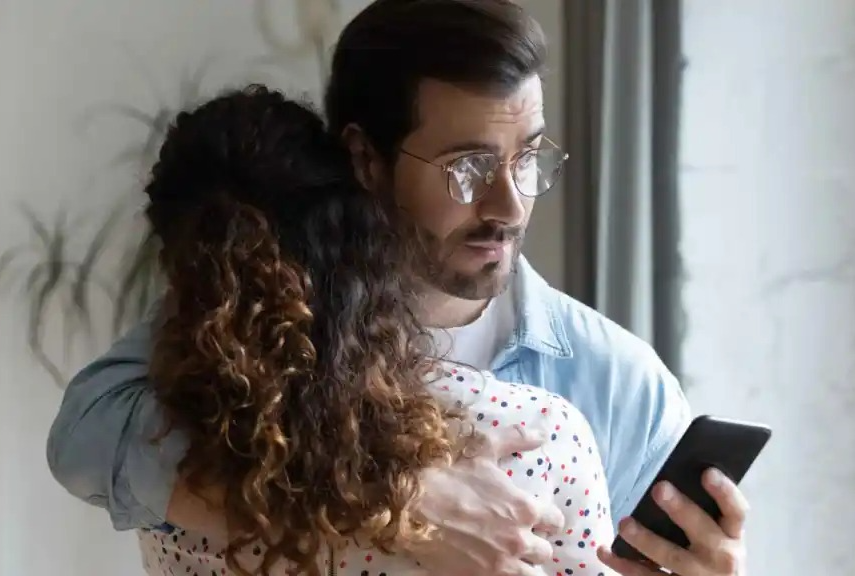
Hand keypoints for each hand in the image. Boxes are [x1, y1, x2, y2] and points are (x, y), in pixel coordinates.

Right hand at [407, 425, 564, 575]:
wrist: (410, 504)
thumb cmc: (448, 473)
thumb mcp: (484, 448)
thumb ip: (517, 438)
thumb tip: (542, 433)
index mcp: (525, 508)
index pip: (555, 521)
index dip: (548, 518)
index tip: (539, 517)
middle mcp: (519, 539)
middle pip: (544, 551)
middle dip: (535, 543)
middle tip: (521, 537)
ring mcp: (501, 563)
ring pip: (531, 573)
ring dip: (525, 565)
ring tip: (511, 557)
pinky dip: (507, 575)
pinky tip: (496, 568)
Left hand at [597, 468, 747, 574]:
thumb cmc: (712, 553)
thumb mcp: (718, 534)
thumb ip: (701, 511)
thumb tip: (668, 478)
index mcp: (732, 535)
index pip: (735, 510)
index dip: (724, 491)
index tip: (707, 472)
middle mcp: (721, 557)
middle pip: (701, 531)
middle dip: (680, 509)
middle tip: (659, 489)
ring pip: (671, 557)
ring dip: (646, 540)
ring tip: (625, 523)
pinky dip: (624, 564)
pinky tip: (605, 551)